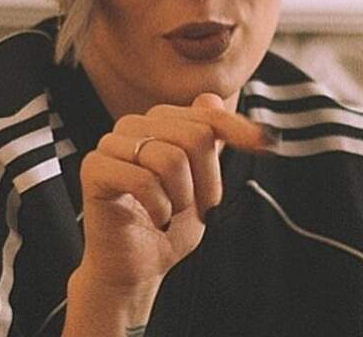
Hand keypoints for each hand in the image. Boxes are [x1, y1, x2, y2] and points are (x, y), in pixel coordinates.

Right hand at [74, 93, 271, 293]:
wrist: (138, 266)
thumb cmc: (170, 223)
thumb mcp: (202, 181)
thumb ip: (208, 141)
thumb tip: (213, 97)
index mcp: (160, 121)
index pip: (208, 115)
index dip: (239, 130)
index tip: (268, 144)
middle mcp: (134, 124)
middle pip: (195, 136)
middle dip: (208, 182)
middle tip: (197, 208)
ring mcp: (111, 144)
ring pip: (171, 159)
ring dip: (182, 198)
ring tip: (171, 213)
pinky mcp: (94, 168)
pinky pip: (143, 180)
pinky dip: (160, 208)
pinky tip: (155, 219)